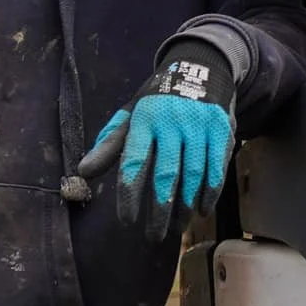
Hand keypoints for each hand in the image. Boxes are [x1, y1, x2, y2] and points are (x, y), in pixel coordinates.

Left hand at [78, 39, 239, 240]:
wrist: (202, 68)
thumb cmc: (159, 99)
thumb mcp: (132, 113)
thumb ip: (110, 143)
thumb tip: (83, 171)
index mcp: (145, 120)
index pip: (133, 163)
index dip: (129, 196)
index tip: (127, 221)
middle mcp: (172, 123)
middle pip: (166, 176)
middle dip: (159, 212)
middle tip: (153, 236)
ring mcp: (200, 128)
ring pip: (193, 177)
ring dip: (185, 208)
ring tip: (176, 228)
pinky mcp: (222, 132)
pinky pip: (217, 170)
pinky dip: (210, 194)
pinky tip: (201, 211)